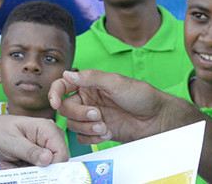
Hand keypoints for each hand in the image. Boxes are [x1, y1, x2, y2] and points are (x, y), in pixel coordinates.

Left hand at [0, 114, 68, 168]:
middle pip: (55, 162)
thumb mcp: (11, 142)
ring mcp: (46, 146)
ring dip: (28, 170)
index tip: (36, 173)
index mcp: (47, 128)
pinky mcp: (40, 154)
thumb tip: (48, 159)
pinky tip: (12, 164)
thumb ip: (30, 151)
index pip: (61, 153)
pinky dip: (25, 170)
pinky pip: (38, 169)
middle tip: (17, 167)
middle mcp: (50, 136)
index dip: (52, 166)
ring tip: (11, 164)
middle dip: (36, 170)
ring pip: (45, 168)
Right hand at [47, 69, 201, 144]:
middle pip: (66, 108)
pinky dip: (92, 138)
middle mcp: (89, 99)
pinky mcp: (98, 131)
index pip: (63, 85)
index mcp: (90, 84)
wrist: (156, 118)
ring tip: (105, 126)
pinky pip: (82, 137)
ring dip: (87, 127)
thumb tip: (67, 73)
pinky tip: (106, 133)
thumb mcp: (116, 82)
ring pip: (73, 124)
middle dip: (80, 114)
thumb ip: (91, 77)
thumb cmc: (141, 96)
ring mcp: (93, 116)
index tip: (55, 102)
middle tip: (98, 115)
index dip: (55, 93)